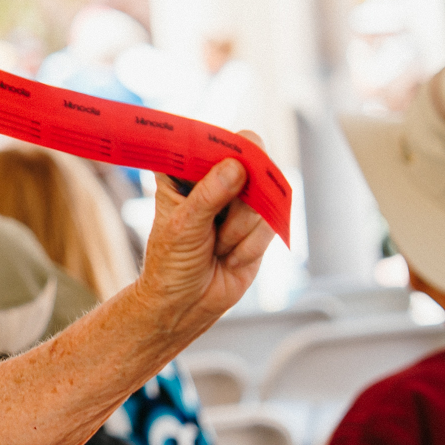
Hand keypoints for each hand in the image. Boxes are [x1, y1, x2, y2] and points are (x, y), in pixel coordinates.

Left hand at [134, 136, 273, 346]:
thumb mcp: (183, 227)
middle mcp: (214, 179)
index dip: (224, 147)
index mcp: (183, 171)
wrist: (186, 305)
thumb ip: (209, 195)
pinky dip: (252, 244)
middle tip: (220, 218)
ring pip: (263, 196)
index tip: (232, 164)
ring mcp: (240, 199)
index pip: (208, 140)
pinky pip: (272, 222)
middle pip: (249, 161)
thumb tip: (236, 166)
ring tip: (217, 246)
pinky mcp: (259, 223)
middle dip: (239, 196)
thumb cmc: (171, 263)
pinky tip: (231, 256)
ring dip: (241, 229)